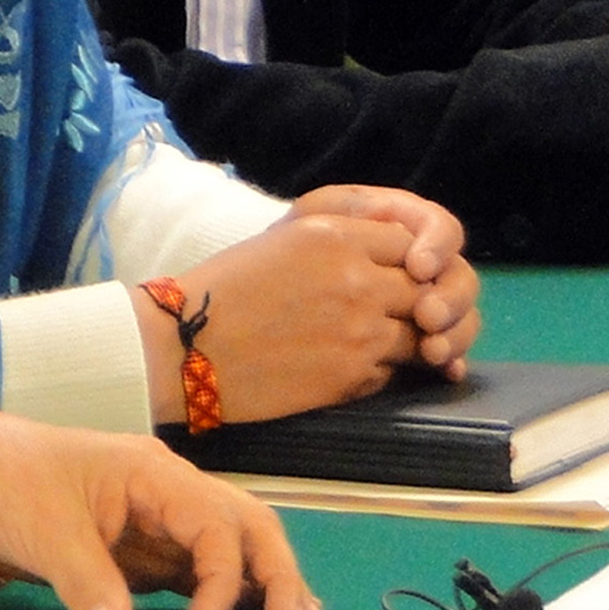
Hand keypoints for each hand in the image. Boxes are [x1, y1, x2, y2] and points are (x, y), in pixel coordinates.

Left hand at [0, 409, 327, 609]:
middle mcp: (170, 492)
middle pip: (247, 526)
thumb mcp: (42, 529)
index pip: (215, 524)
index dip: (221, 580)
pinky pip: (203, 570)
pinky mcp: (150, 548)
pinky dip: (232, 595)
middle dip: (278, 575)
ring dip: (268, 584)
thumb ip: (84, 582)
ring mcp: (164, 520)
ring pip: (236, 546)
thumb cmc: (7, 481)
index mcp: (151, 474)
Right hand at [139, 199, 442, 425]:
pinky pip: (393, 372)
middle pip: (425, 290)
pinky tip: (348, 367)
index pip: (410, 244)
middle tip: (398, 317)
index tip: (398, 278)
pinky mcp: (354, 374)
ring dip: (407, 343)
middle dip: (417, 306)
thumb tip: (392, 261)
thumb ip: (338, 245)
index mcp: (332, 235)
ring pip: (420, 336)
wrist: (183, 347)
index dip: (409, 265)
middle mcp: (356, 278)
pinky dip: (382, 371)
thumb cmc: (220, 291)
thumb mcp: (281, 243)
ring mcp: (361, 329)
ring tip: (371, 345)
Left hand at [291, 184, 477, 377]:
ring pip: (462, 316)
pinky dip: (453, 360)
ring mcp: (426, 301)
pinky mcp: (418, 336)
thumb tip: (401, 236)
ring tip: (433, 351)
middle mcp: (426, 263)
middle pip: (460, 278)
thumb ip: (357, 215)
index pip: (442, 229)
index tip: (418, 268)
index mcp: (405, 225)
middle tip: (427, 317)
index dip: (438, 247)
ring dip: (456, 333)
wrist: (270, 283)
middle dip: (451, 299)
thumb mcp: (317, 216)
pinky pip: (450, 348)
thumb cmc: (291, 243)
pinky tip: (447, 371)